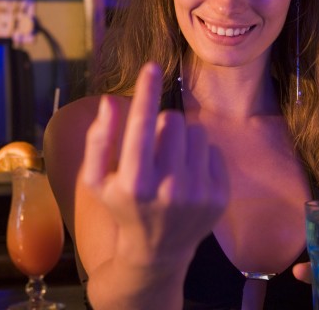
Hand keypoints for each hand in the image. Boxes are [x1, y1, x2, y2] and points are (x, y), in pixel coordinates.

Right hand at [82, 62, 229, 267]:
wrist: (157, 252)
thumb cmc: (122, 207)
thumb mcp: (98, 180)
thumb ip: (99, 140)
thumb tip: (110, 100)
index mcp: (136, 182)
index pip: (142, 125)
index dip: (146, 92)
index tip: (150, 66)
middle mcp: (170, 188)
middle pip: (174, 121)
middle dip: (163, 125)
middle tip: (155, 148)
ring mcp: (199, 193)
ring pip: (197, 132)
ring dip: (183, 139)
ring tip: (172, 162)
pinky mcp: (220, 195)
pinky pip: (213, 149)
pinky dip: (200, 155)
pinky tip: (188, 176)